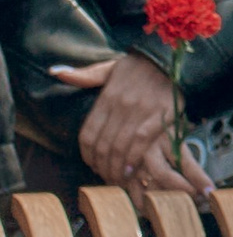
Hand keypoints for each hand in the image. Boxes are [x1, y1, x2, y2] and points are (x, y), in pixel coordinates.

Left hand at [51, 54, 211, 200]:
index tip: (92, 165)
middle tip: (107, 177)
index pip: (88, 133)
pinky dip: (134, 158)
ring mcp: (140, 111)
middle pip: (103, 144)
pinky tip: (133, 170)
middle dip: (103, 166)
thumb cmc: (141, 65)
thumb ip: (83, 75)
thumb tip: (54, 72)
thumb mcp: (109, 68)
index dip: (87, 155)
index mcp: (107, 97)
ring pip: (121, 147)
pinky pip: (142, 141)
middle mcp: (120, 105)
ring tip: (118, 179)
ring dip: (117, 167)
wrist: (173, 58)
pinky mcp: (161, 115)